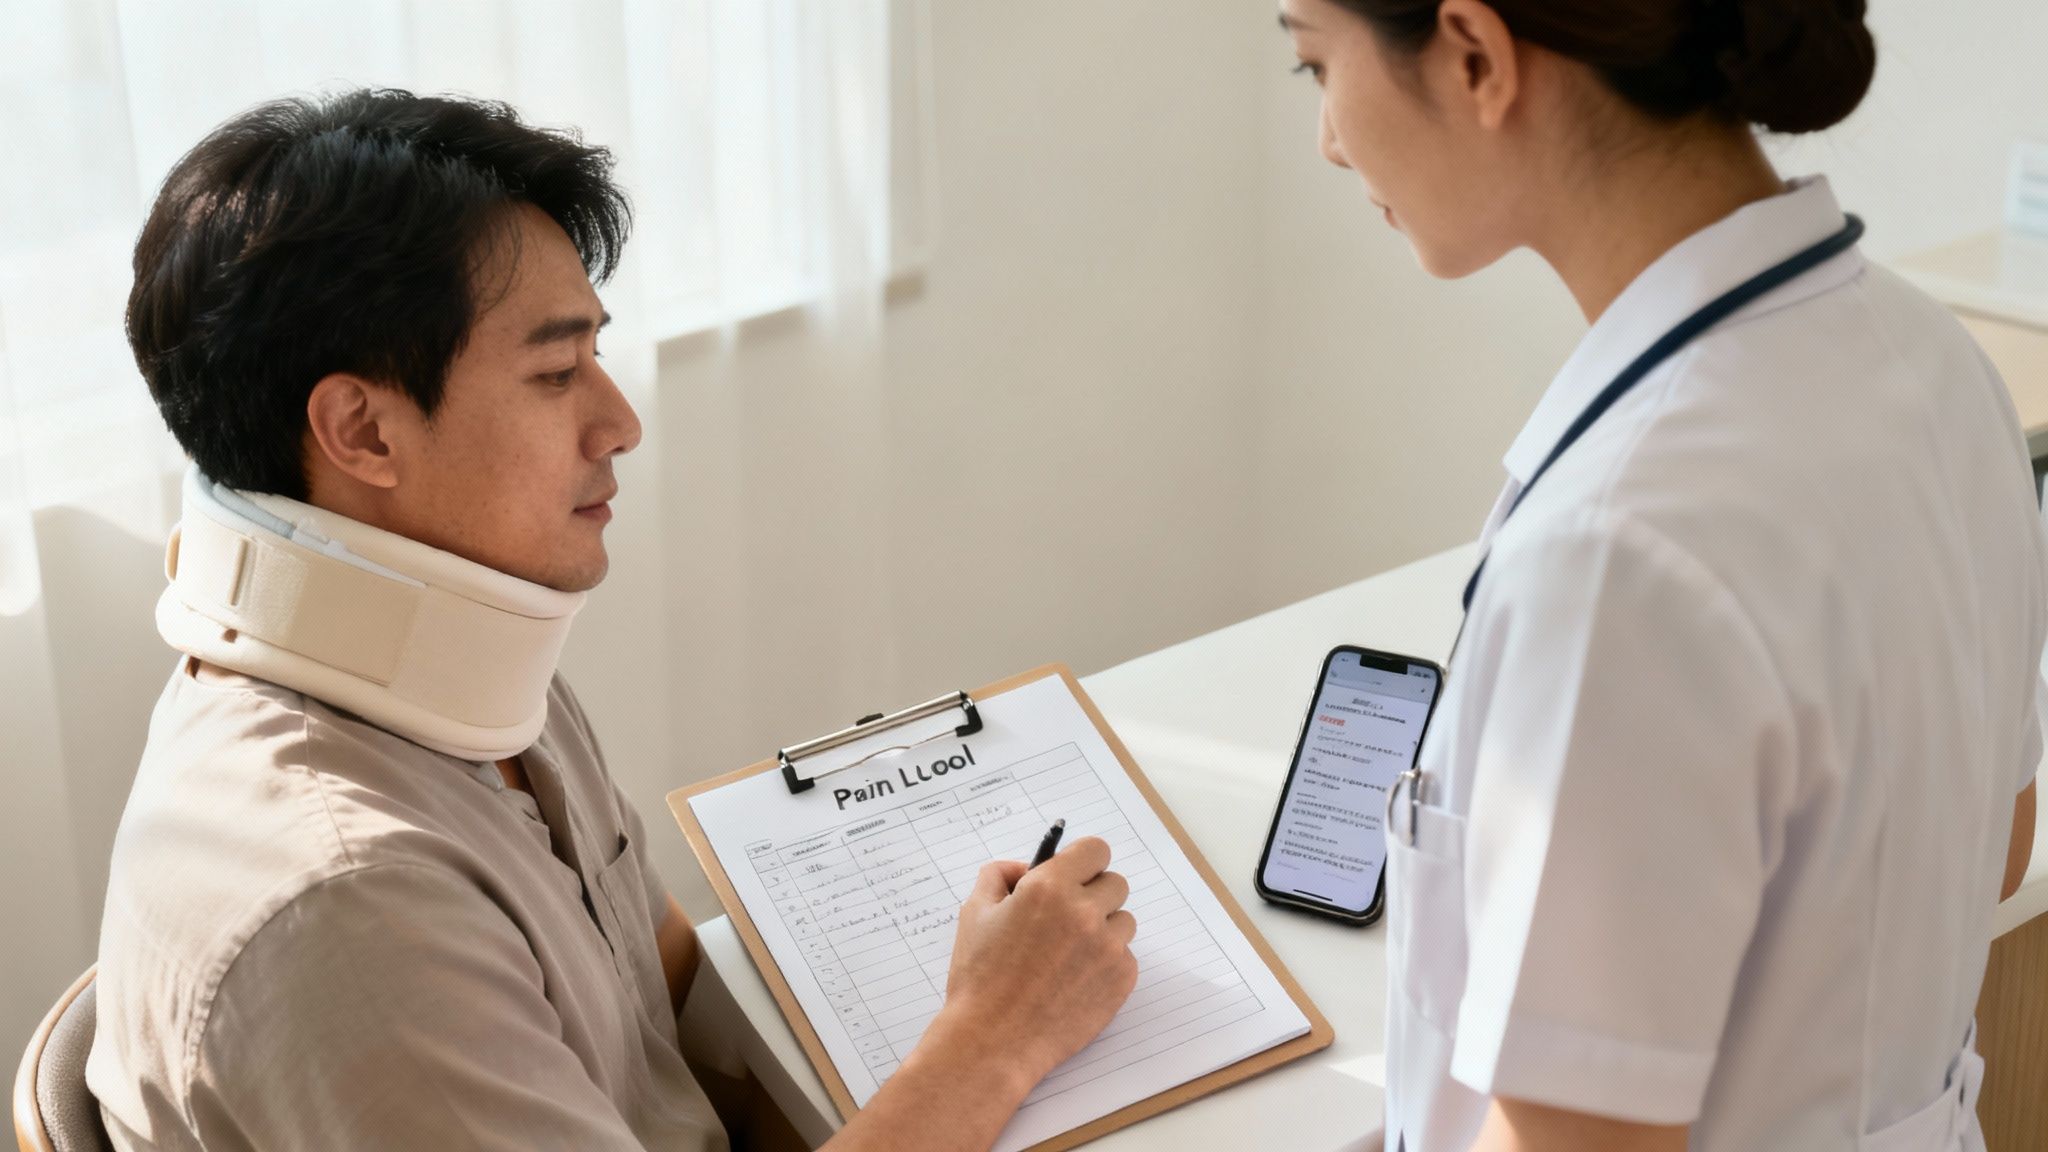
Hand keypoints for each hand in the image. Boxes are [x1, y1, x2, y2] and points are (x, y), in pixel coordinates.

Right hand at [941, 837, 1138, 1085]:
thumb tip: (1023, 867)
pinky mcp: (1121, 980)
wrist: (994, 1041)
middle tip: (1066, 918)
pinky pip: (1125, 957)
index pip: (1095, 850)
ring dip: (1103, 929)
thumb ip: (998, 876)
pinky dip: (1105, 964)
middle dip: (1093, 895)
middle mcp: (1084, 912)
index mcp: (1049, 887)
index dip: (1083, 862)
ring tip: (1068, 955)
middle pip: (1115, 884)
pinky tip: (1074, 980)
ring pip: (1123, 921)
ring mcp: (1108, 947)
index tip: (1073, 876)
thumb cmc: (979, 978)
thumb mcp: (974, 913)